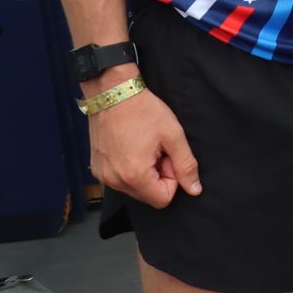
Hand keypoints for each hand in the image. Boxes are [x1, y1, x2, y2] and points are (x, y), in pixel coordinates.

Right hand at [88, 87, 201, 208]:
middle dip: (158, 176)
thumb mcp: (173, 135)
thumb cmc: (143, 111)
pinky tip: (132, 146)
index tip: (168, 157)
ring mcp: (103, 175)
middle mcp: (114, 181)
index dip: (172, 179)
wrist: (112, 93)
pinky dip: (130, 168)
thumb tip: (194, 189)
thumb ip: (185, 165)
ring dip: (145, 172)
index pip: (162, 199)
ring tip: (144, 146)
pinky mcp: (97, 169)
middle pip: (148, 195)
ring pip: (135, 188)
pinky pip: (120, 179)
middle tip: (157, 149)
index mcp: (134, 175)